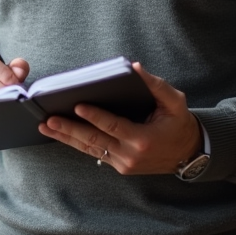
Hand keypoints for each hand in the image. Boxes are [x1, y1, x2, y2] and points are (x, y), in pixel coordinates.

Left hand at [38, 62, 201, 174]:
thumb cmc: (180, 123)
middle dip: (69, 129)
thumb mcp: (175, 102)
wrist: (189, 154)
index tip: (78, 106)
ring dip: (66, 138)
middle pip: (94, 140)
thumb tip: (135, 67)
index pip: (113, 126)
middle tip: (49, 120)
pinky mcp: (120, 167)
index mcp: (143, 139)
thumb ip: (156, 85)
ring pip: (90, 149)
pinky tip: (61, 134)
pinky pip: (95, 153)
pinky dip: (77, 143)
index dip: (95, 116)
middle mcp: (130, 155)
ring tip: (46, 127)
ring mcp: (124, 164)